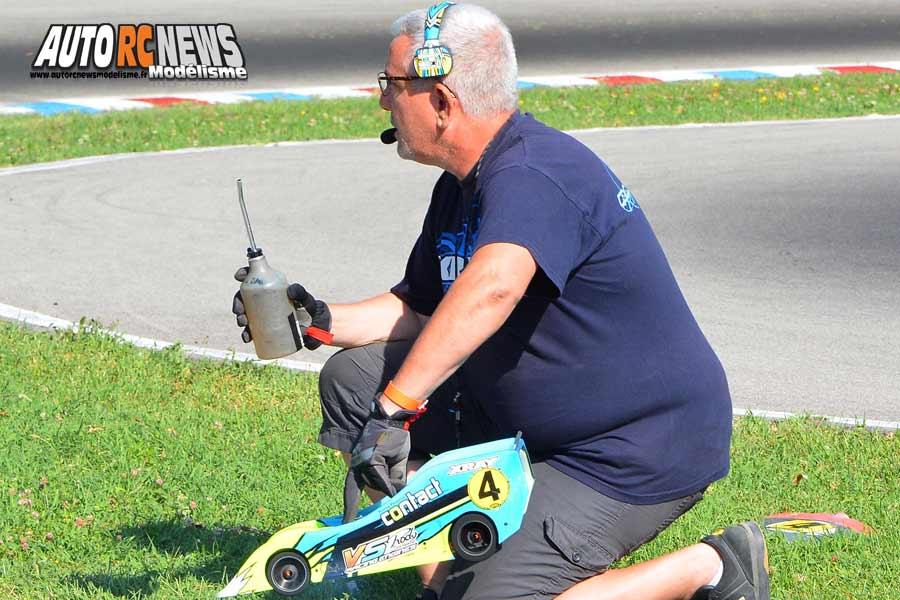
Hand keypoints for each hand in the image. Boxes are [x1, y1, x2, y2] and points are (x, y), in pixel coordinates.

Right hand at [231, 267, 332, 348]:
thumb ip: (301, 292)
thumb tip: (290, 290)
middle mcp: (263, 301)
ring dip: (240, 318)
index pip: (254, 278)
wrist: (315, 327)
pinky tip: (247, 338)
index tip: (239, 276)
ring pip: (245, 315)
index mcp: (271, 289)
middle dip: (238, 303)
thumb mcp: (306, 298)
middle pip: (244, 298)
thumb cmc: (309, 308)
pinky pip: (252, 331)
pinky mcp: (265, 329)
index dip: (244, 274)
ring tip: (243, 324)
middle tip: (240, 310)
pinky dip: (247, 334)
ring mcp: (263, 316)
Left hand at [342, 398, 415, 522]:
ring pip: (379, 485)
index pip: (352, 492)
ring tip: (392, 455)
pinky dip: (390, 476)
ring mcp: (362, 464)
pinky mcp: (369, 460)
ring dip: (390, 478)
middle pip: (373, 488)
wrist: (391, 418)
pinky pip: (382, 479)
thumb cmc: (393, 438)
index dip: (350, 509)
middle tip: (387, 469)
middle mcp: (357, 467)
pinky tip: (391, 459)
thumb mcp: (395, 461)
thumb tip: (395, 495)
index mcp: (360, 467)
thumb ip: (393, 478)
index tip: (346, 524)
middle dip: (385, 484)